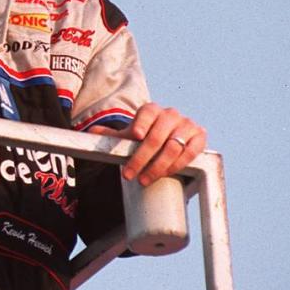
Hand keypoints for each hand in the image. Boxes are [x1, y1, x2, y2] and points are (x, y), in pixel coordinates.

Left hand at [88, 102, 206, 185]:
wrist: (169, 141)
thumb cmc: (144, 138)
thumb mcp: (128, 136)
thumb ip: (111, 135)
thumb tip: (90, 132)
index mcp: (152, 110)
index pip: (147, 113)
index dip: (141, 123)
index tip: (135, 136)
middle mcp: (171, 114)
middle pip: (157, 136)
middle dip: (141, 158)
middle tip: (129, 174)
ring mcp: (187, 125)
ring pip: (173, 147)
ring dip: (157, 166)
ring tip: (144, 180)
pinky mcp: (199, 137)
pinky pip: (189, 153)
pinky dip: (176, 165)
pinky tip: (165, 175)